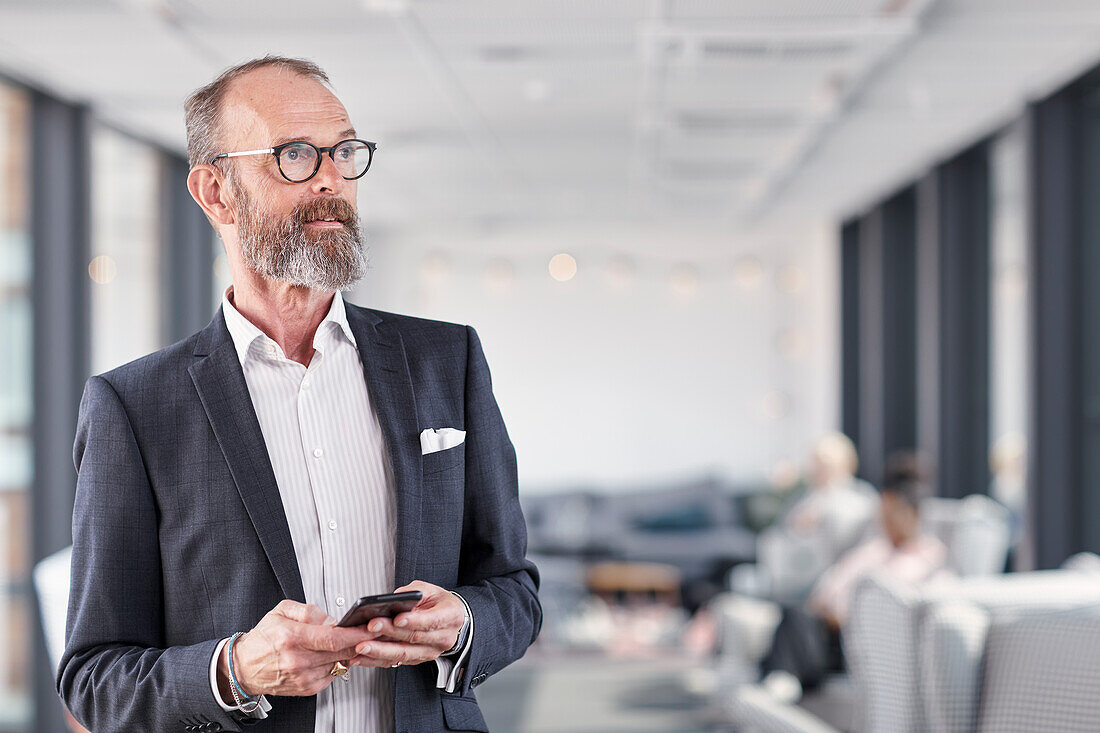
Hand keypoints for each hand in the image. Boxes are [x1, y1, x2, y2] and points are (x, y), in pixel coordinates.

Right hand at [217, 600, 379, 698]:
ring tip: (354, 641)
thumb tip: (332, 619)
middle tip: (374, 631)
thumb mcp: (281, 612)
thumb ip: (309, 611)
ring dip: (351, 653)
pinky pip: (333, 674)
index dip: (356, 632)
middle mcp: (298, 660)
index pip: (333, 637)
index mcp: (292, 637)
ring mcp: (303, 677)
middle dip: (361, 641)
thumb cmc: (264, 638)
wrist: (244, 667)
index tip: (371, 626)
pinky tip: (335, 655)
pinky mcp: (306, 688)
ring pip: (340, 663)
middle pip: (341, 651)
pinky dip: (338, 664)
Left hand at [349, 581, 466, 667]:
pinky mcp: (418, 659)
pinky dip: (377, 660)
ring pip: (404, 654)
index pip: (432, 621)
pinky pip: (396, 662)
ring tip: (361, 647)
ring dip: (380, 652)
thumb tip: (391, 600)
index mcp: (450, 616)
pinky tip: (362, 657)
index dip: (413, 621)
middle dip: (390, 633)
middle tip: (370, 627)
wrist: (449, 618)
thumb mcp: (430, 589)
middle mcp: (443, 638)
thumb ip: (412, 593)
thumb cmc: (439, 602)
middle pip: (414, 638)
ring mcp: (431, 651)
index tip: (396, 618)